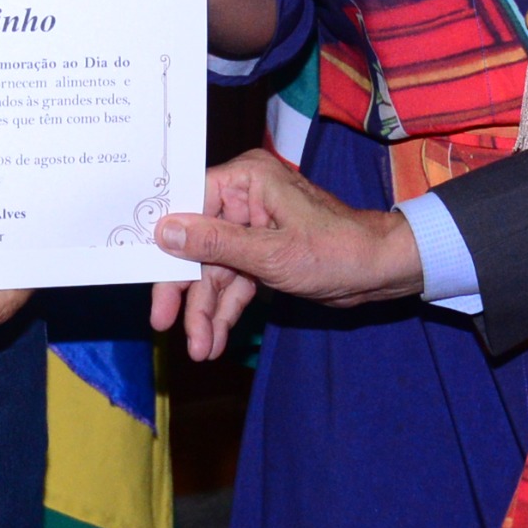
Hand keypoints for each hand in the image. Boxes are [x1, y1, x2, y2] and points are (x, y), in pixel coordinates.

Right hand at [155, 148, 419, 346]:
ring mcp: (253, 228)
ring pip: (214, 271)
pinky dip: (226, 309)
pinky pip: (234, 280)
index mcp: (247, 179)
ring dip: (206, 310)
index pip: (189, 205)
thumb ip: (215, 244)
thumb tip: (164, 231)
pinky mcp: (263, 254)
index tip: (145, 275)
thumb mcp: (270, 254)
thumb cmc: (336, 251)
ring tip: (201, 348)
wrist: (382, 271)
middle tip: (165, 325)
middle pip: (198, 245)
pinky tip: (216, 339)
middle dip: (187, 291)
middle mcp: (245, 197)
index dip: (166, 244)